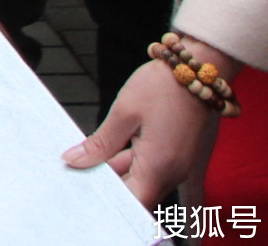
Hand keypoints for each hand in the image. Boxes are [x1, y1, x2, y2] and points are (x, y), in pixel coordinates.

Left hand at [62, 38, 229, 205]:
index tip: (80, 185)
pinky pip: (151, 168)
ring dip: (117, 172)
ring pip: (142, 180)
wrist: (196, 70)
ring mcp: (177, 165)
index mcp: (159, 167)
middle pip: (136, 193)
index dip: (106, 198)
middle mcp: (173, 173)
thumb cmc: (162, 87)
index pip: (131, 201)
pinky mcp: (177, 155)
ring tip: (84, 157)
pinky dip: (130, 163)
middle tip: (76, 169)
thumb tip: (74, 161)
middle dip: (107, 184)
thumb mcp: (123, 113)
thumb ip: (99, 143)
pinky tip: (106, 149)